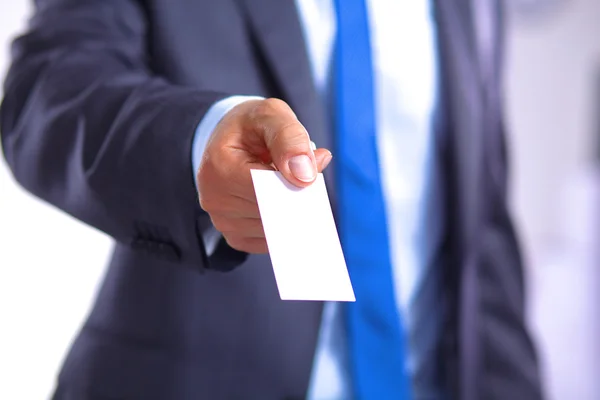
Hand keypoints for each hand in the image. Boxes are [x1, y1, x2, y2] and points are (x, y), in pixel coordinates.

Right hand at [197, 98, 332, 253]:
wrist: (230, 141)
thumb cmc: (252, 127)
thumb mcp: (271, 115)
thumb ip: (290, 138)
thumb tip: (305, 176)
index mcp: (219, 166)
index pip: (267, 189)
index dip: (295, 186)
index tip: (313, 179)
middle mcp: (214, 199)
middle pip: (272, 212)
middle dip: (296, 197)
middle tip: (305, 176)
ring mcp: (222, 221)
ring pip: (275, 229)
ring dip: (290, 211)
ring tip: (285, 184)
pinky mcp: (234, 236)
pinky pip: (270, 241)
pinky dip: (283, 225)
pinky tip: (281, 202)